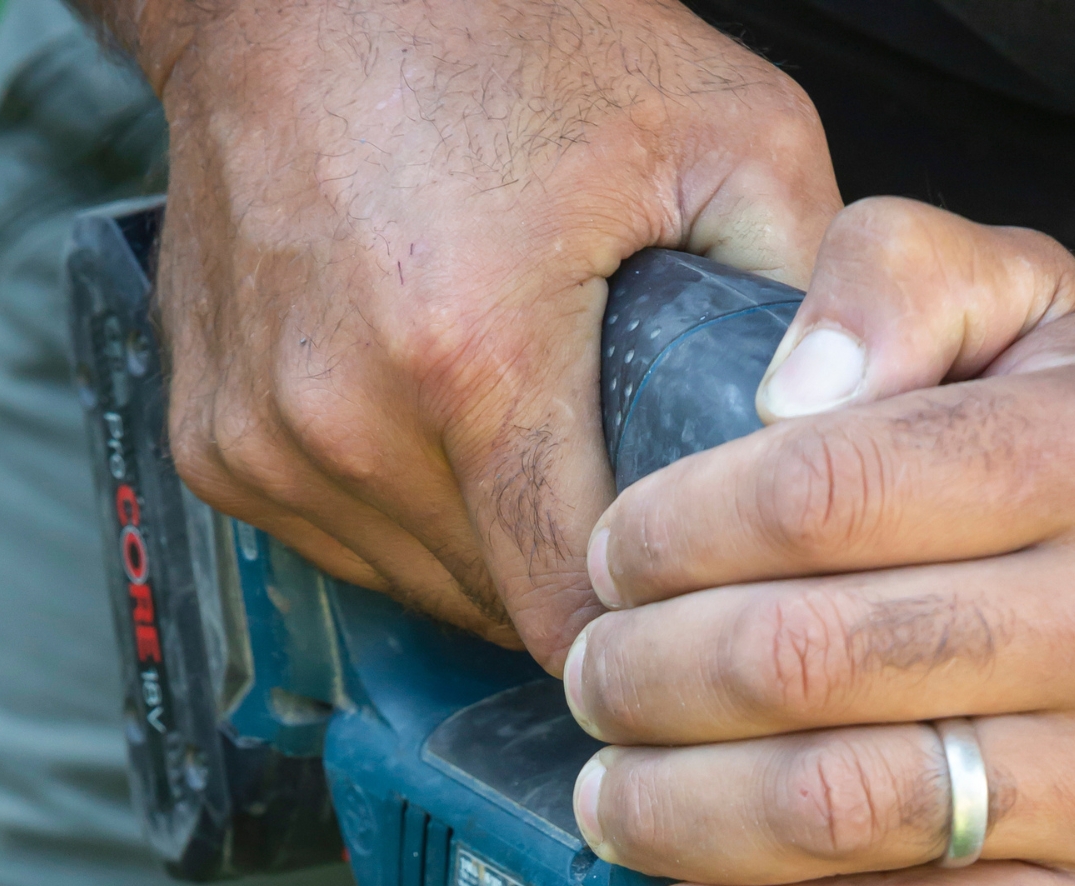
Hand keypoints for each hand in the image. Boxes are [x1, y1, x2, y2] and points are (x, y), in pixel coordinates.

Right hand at [97, 0, 839, 663]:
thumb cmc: (511, 32)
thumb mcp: (729, 132)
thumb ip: (816, 297)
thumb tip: (861, 446)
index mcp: (471, 364)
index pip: (572, 620)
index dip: (645, 635)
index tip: (688, 615)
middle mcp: (347, 422)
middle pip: (494, 615)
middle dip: (574, 589)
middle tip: (633, 521)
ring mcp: (266, 441)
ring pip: (415, 589)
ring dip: (487, 558)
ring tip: (538, 463)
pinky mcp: (212, 442)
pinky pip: (338, 541)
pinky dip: (401, 514)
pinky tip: (441, 430)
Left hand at [563, 199, 1074, 885]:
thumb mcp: (1041, 318)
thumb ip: (900, 278)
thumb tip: (782, 388)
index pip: (821, 492)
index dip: (671, 536)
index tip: (612, 564)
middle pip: (809, 665)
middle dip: (649, 683)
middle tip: (594, 685)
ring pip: (844, 815)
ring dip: (679, 818)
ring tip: (613, 798)